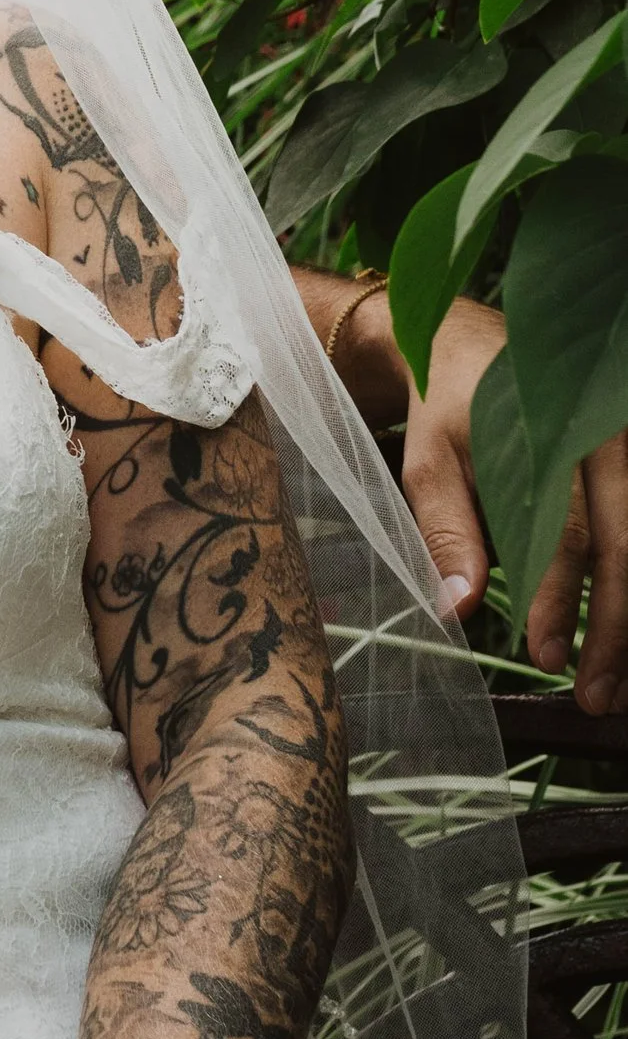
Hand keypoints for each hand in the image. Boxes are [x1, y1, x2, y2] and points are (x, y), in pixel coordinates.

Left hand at [351, 292, 627, 713]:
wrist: (475, 343)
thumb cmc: (451, 409)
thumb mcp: (431, 461)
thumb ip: (447, 530)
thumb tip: (455, 608)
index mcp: (557, 436)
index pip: (570, 533)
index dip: (560, 600)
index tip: (546, 656)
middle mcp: (611, 442)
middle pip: (627, 547)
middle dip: (614, 630)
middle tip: (593, 695)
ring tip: (615, 688)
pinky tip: (625, 643)